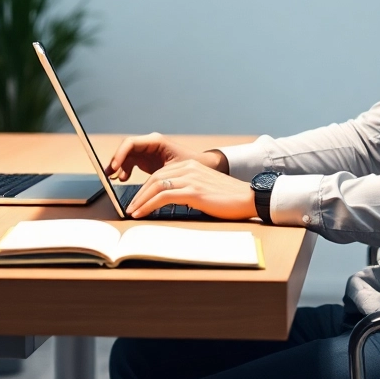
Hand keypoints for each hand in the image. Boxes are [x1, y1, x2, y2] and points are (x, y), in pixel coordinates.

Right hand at [106, 132, 226, 180]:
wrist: (203, 166)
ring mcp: (147, 151)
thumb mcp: (176, 170)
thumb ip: (162, 176)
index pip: (131, 143)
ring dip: (118, 166)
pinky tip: (123, 179)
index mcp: (156, 141)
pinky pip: (130, 162)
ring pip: (126, 156)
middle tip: (110, 174)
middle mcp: (149, 144)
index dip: (120, 154)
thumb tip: (151, 187)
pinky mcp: (146, 159)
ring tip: (114, 178)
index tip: (115, 168)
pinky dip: (124, 170)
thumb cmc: (192, 165)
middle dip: (116, 160)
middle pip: (125, 149)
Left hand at [126, 160, 255, 219]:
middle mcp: (189, 168)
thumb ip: (187, 190)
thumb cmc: (228, 199)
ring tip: (133, 212)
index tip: (137, 200)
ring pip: (156, 186)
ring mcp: (191, 178)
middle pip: (155, 178)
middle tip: (130, 208)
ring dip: (141, 200)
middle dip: (139, 194)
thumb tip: (169, 202)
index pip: (160, 174)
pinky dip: (149, 205)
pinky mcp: (194, 191)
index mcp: (190, 165)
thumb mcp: (204, 189)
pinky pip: (163, 196)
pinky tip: (142, 213)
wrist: (248, 198)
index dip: (145, 188)